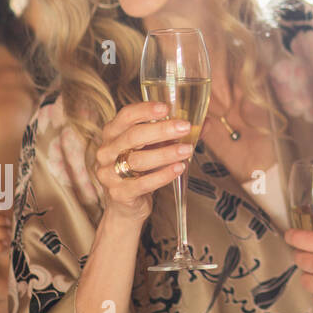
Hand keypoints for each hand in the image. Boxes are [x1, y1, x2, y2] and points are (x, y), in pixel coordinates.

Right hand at [94, 101, 193, 223]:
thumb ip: (177, 134)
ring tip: (187, 150)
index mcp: (113, 133)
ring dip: (165, 153)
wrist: (127, 204)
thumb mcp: (156, 147)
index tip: (166, 107)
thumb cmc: (143, 168)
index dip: (145, 110)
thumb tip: (206, 123)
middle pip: (133, 136)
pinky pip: (141, 183)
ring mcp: (108, 173)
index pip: (126, 116)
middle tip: (185, 127)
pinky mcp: (118, 194)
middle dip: (161, 130)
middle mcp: (106, 151)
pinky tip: (179, 168)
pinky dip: (162, 175)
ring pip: (137, 160)